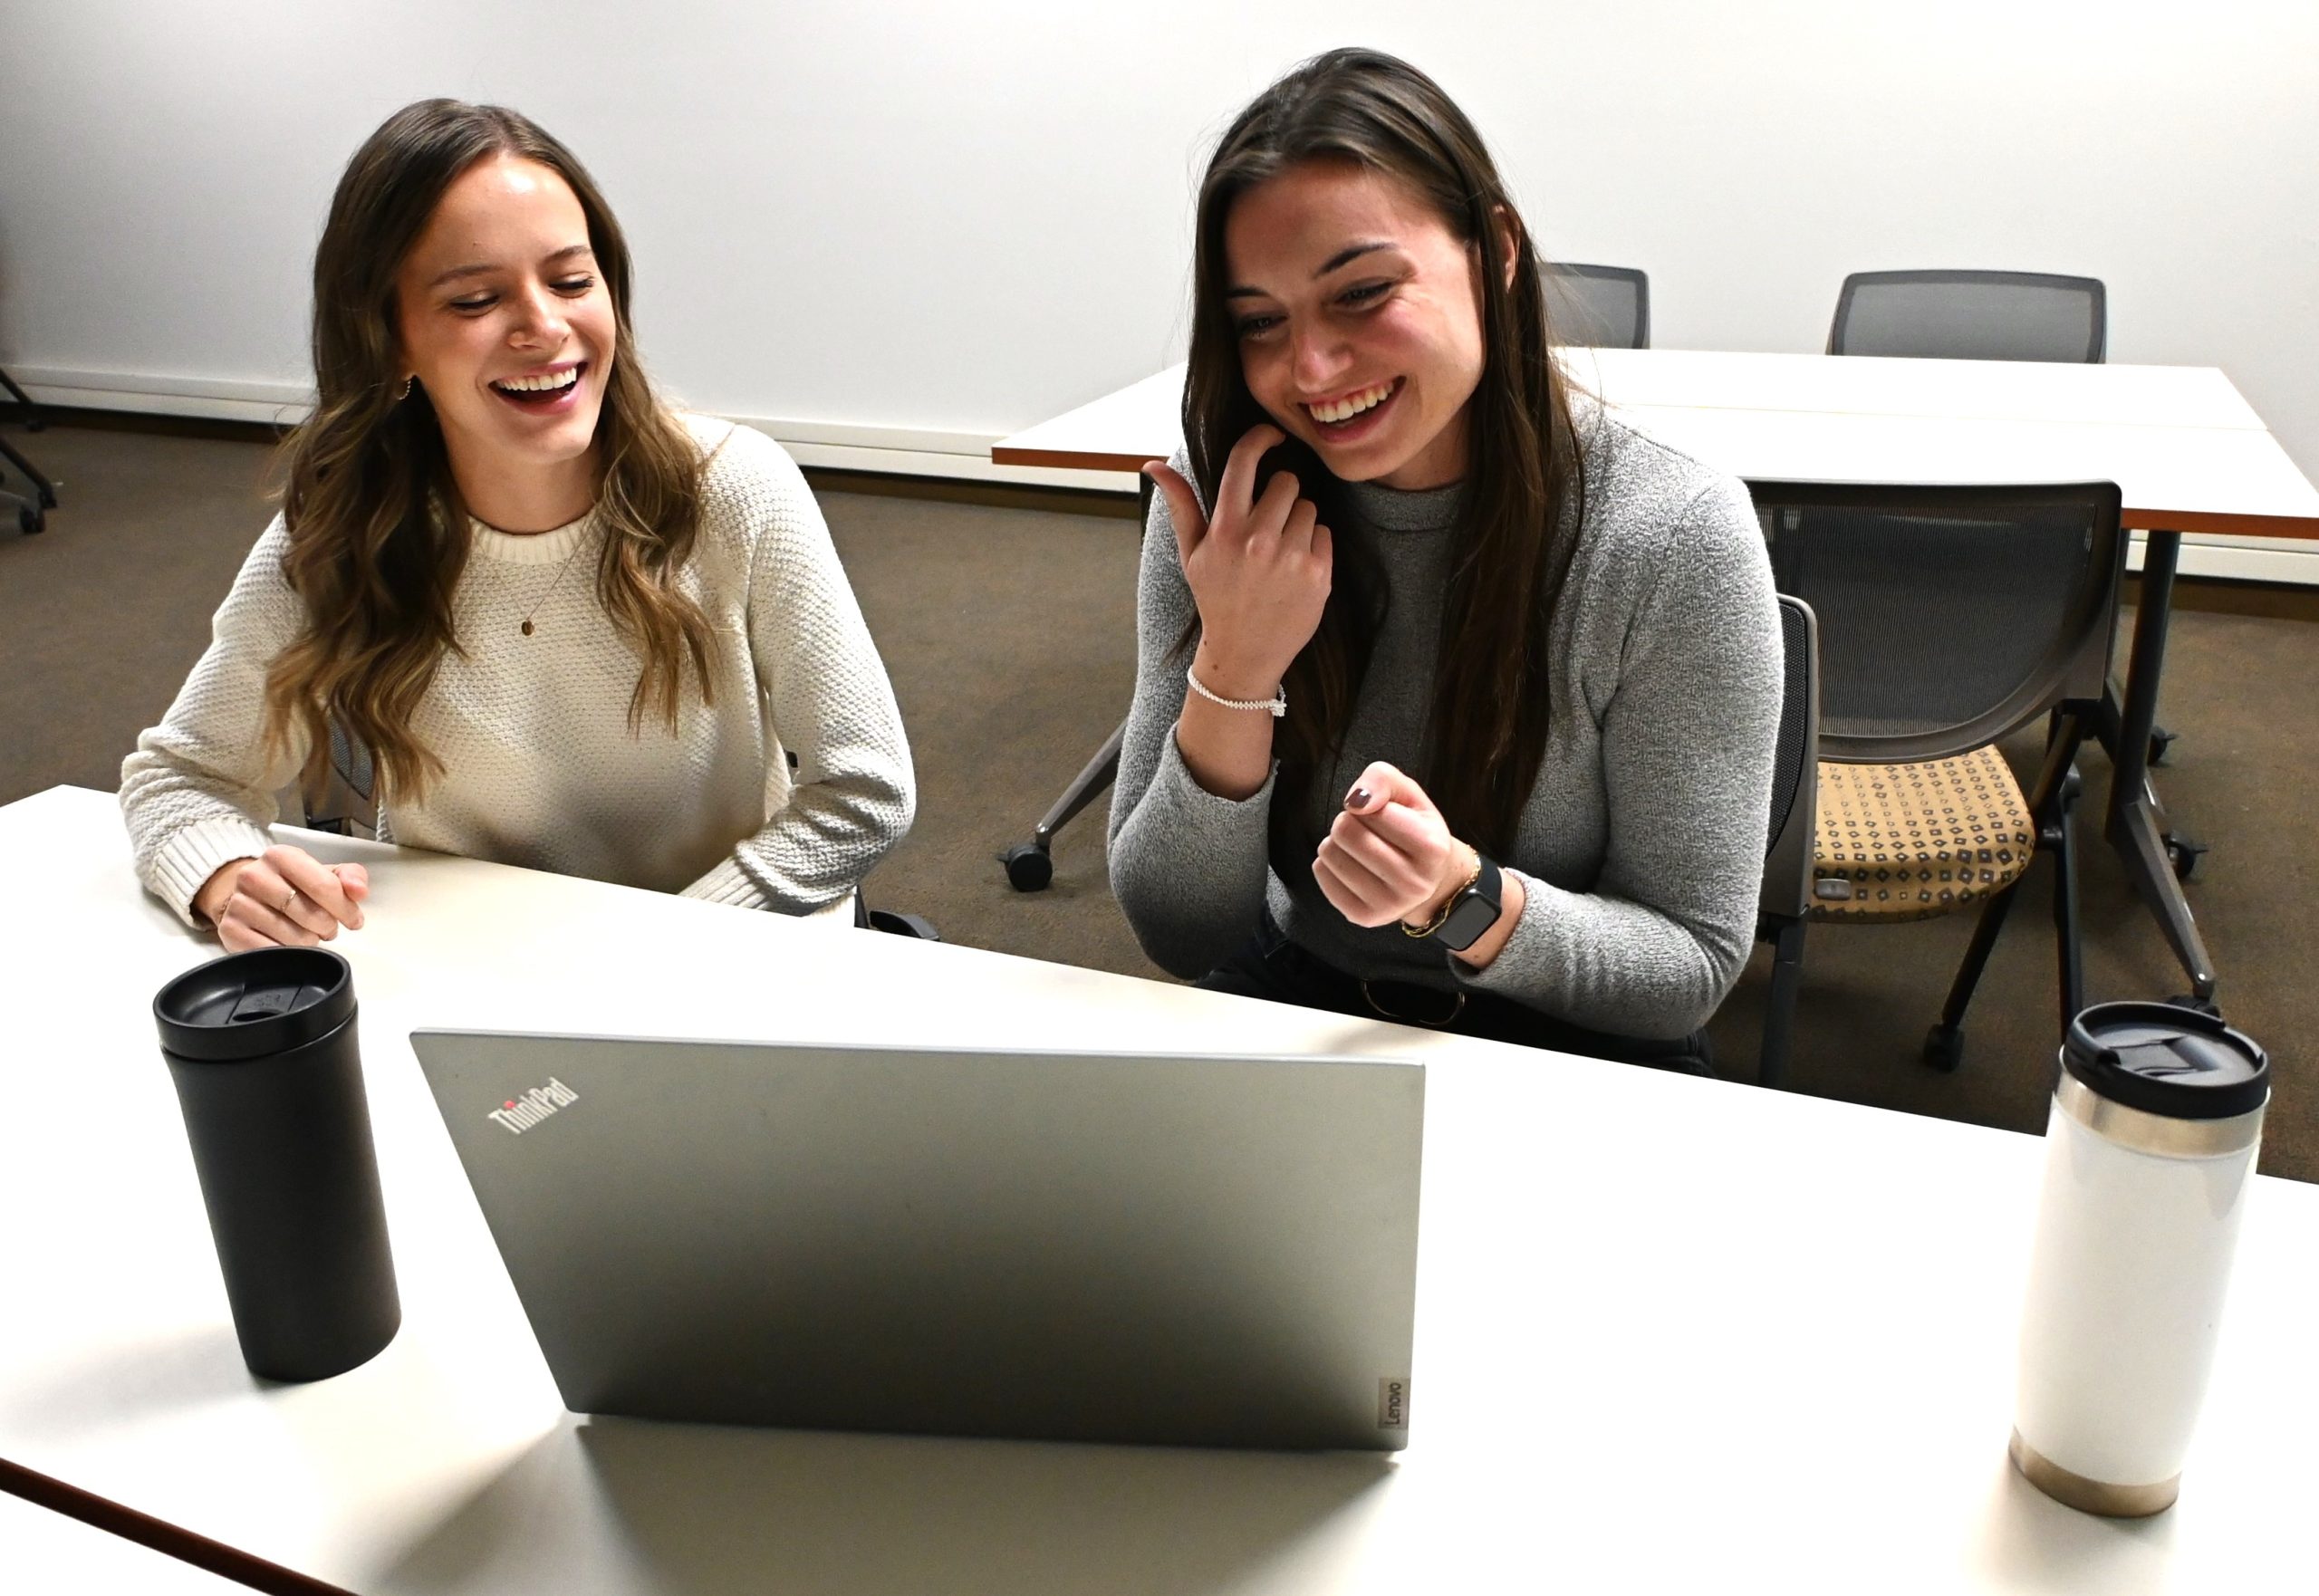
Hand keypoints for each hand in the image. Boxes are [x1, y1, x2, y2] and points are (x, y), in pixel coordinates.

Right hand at [194, 845, 370, 951]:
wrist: (246, 894)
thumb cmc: (291, 884)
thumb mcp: (322, 873)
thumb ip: (350, 877)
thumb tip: (360, 890)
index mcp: (281, 856)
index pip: (323, 886)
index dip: (346, 908)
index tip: (354, 920)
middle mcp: (254, 876)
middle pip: (310, 914)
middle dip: (328, 926)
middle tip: (327, 927)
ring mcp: (239, 903)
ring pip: (293, 937)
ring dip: (309, 941)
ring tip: (307, 933)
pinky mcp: (230, 929)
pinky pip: (271, 951)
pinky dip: (288, 953)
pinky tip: (289, 944)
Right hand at [1144, 425, 1331, 699]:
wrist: (1245, 654)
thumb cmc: (1217, 598)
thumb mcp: (1192, 553)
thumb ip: (1180, 505)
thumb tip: (1154, 464)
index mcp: (1224, 530)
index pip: (1244, 461)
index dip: (1261, 438)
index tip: (1273, 435)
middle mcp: (1258, 540)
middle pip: (1286, 482)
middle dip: (1280, 497)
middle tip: (1268, 527)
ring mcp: (1290, 557)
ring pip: (1308, 507)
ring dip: (1298, 522)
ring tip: (1280, 554)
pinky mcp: (1318, 573)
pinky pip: (1324, 533)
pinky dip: (1314, 546)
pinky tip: (1295, 570)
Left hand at [1312, 761, 1470, 929]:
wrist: (1429, 880)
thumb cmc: (1415, 830)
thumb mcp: (1410, 795)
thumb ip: (1383, 779)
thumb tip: (1356, 801)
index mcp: (1431, 846)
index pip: (1372, 810)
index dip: (1369, 806)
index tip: (1383, 815)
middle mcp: (1413, 882)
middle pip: (1345, 832)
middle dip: (1349, 822)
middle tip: (1367, 831)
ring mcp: (1388, 905)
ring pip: (1330, 853)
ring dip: (1337, 842)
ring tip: (1360, 848)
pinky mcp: (1363, 917)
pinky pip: (1321, 874)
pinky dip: (1329, 863)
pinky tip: (1352, 866)